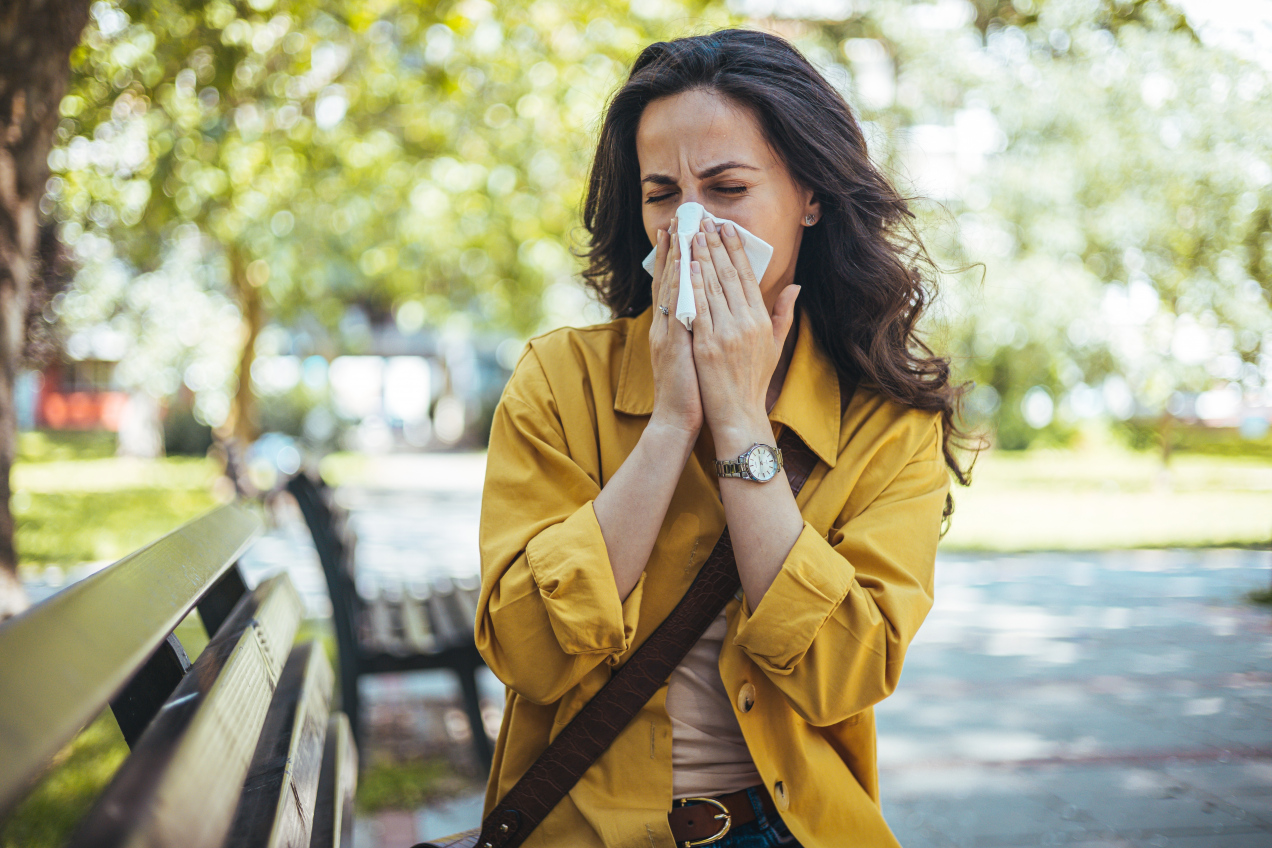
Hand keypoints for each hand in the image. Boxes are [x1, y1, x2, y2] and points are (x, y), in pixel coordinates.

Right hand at [648, 217, 702, 436]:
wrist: (677, 420)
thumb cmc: (692, 390)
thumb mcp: (698, 355)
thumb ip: (704, 330)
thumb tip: (716, 313)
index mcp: (672, 327)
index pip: (674, 286)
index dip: (677, 258)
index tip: (681, 231)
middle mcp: (665, 326)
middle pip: (667, 279)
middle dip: (672, 248)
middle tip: (677, 219)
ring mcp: (666, 334)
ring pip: (669, 289)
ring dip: (673, 259)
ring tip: (678, 231)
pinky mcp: (671, 345)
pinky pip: (675, 310)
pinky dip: (678, 287)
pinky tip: (683, 267)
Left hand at [687, 218, 800, 446]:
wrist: (738, 414)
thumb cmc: (754, 381)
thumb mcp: (775, 346)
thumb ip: (784, 314)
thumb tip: (795, 287)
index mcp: (762, 321)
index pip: (748, 277)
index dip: (737, 250)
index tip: (727, 229)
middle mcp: (747, 323)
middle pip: (729, 276)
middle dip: (716, 245)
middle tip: (706, 221)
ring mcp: (726, 333)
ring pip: (713, 287)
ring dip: (702, 257)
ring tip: (692, 234)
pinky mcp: (707, 345)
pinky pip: (699, 309)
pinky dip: (693, 285)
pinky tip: (686, 266)